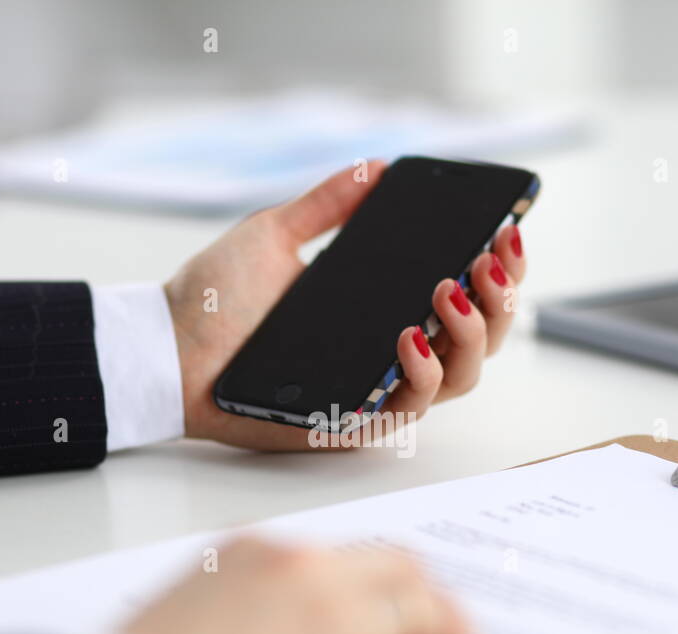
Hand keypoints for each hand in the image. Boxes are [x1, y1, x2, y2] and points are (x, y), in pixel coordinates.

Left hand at [164, 161, 528, 449]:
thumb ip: (327, 204)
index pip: (466, 296)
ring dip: (472, 333)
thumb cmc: (215, 300)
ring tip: (448, 290)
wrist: (168, 348)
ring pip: (462, 377)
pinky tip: (406, 335)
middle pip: (481, 338)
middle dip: (501, 299)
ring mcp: (377, 390)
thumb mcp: (274, 235)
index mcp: (386, 311)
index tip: (509, 233)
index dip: (501, 271)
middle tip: (487, 260)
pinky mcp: (354, 422)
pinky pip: (411, 408)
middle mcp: (392, 355)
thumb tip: (376, 167)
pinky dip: (421, 372)